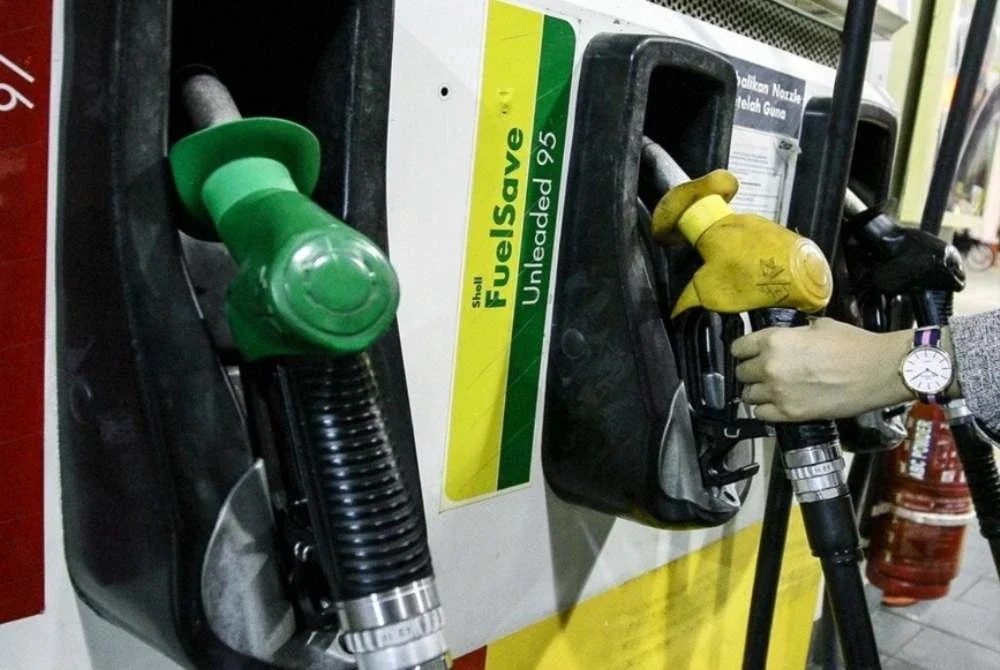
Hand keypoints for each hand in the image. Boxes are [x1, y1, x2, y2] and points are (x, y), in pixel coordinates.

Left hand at [730, 317, 913, 422]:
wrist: (879, 370)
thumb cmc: (855, 346)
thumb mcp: (819, 326)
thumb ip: (794, 332)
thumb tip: (789, 334)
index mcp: (774, 340)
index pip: (738, 348)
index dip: (743, 351)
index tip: (748, 354)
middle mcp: (769, 366)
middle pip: (742, 373)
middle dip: (751, 372)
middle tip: (764, 373)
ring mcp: (778, 392)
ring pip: (747, 396)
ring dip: (757, 392)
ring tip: (771, 390)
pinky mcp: (790, 414)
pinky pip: (761, 414)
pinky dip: (765, 410)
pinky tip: (776, 405)